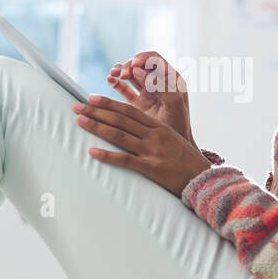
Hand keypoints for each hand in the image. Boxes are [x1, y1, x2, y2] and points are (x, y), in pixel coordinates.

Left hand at [72, 95, 210, 195]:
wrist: (202, 179)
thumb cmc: (185, 161)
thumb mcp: (171, 140)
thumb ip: (153, 132)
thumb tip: (131, 127)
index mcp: (158, 126)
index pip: (128, 111)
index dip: (108, 103)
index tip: (91, 98)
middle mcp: (154, 135)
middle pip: (120, 119)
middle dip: (96, 112)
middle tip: (76, 107)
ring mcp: (152, 151)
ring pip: (120, 135)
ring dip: (97, 127)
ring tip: (79, 122)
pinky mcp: (151, 168)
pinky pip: (125, 160)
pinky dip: (107, 155)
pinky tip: (92, 152)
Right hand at [106, 51, 193, 142]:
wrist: (174, 151)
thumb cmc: (179, 125)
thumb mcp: (173, 103)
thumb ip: (158, 85)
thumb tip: (138, 69)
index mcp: (171, 80)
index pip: (155, 59)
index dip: (142, 58)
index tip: (133, 64)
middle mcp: (158, 84)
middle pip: (140, 65)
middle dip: (129, 66)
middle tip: (122, 74)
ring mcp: (147, 94)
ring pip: (130, 75)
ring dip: (120, 71)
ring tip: (113, 75)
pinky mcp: (136, 105)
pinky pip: (124, 89)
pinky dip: (116, 83)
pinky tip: (110, 80)